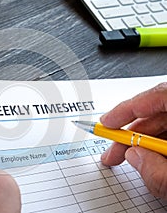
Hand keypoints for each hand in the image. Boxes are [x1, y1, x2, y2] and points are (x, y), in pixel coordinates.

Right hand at [100, 82, 166, 198]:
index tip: (106, 122)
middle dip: (129, 134)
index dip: (127, 109)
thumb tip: (133, 156)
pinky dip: (155, 147)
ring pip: (162, 125)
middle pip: (156, 113)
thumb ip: (159, 172)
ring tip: (123, 159)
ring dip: (140, 143)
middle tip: (111, 152)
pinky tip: (146, 160)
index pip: (158, 95)